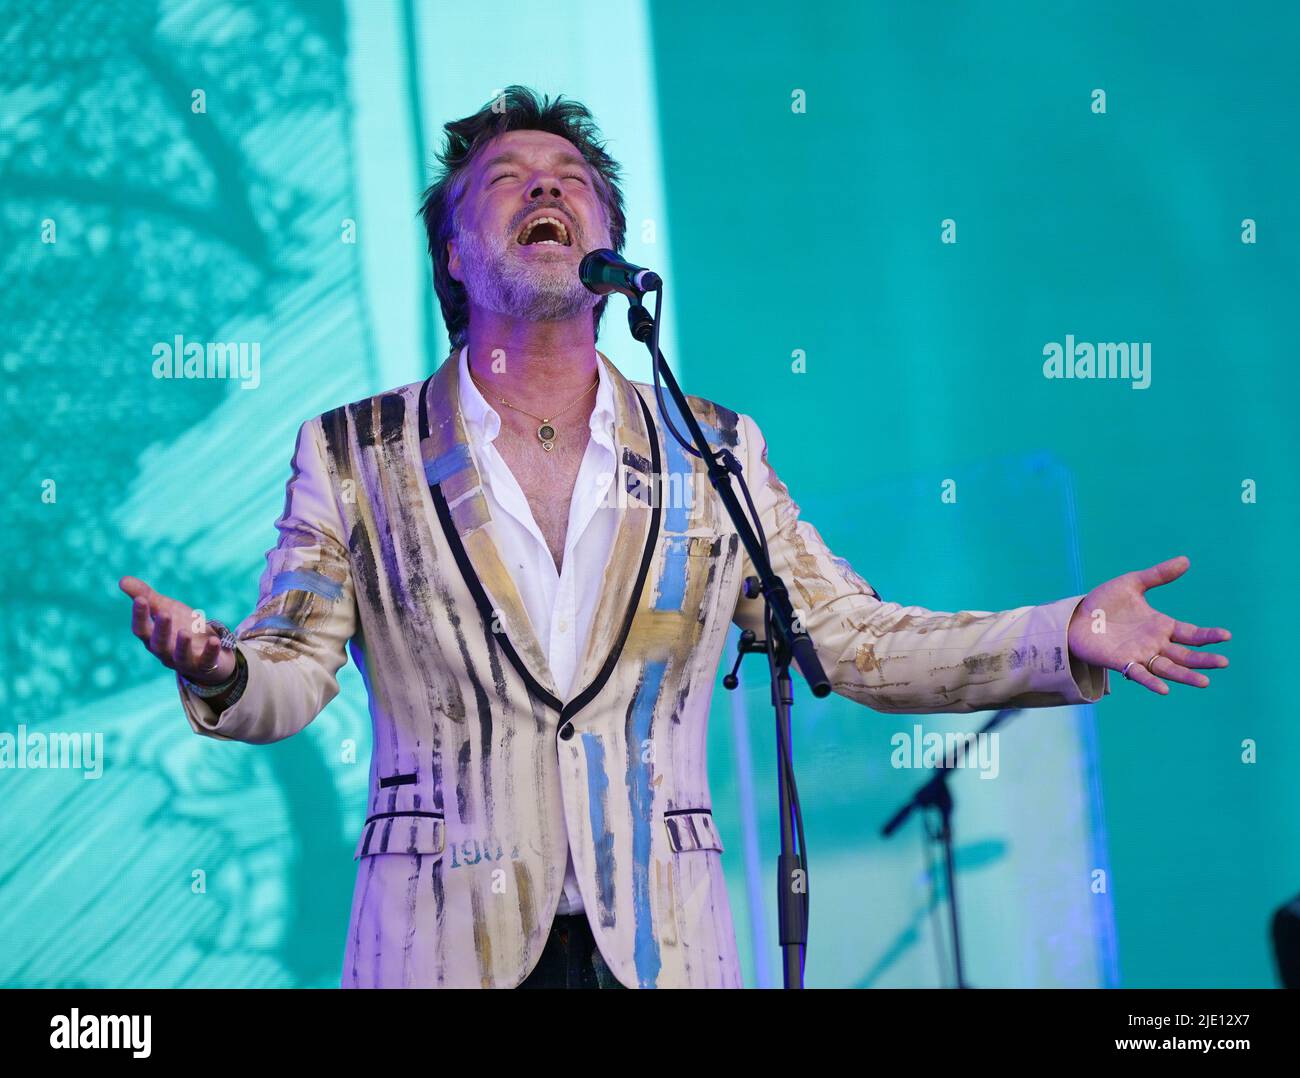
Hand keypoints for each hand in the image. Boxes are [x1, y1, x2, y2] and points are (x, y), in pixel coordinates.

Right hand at [119, 575, 236, 685]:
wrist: (210, 649)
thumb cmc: (182, 626)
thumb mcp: (165, 609)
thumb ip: (146, 596)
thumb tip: (122, 580)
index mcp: (152, 638)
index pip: (141, 629)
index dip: (139, 615)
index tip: (140, 599)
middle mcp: (165, 652)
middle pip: (159, 644)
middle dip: (161, 629)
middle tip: (164, 613)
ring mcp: (184, 660)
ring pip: (180, 656)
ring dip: (182, 644)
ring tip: (185, 632)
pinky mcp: (204, 664)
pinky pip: (207, 660)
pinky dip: (210, 651)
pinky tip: (214, 640)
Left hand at [1066, 555, 1230, 694]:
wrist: (1075, 616)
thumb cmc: (1104, 602)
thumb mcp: (1132, 583)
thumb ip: (1158, 575)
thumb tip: (1186, 560)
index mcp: (1161, 625)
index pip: (1191, 634)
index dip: (1208, 636)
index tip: (1226, 636)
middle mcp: (1155, 643)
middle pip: (1185, 655)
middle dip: (1204, 660)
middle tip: (1223, 663)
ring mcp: (1140, 655)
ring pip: (1168, 669)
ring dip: (1185, 676)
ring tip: (1204, 682)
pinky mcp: (1121, 662)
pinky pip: (1139, 674)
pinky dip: (1152, 682)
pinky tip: (1164, 689)